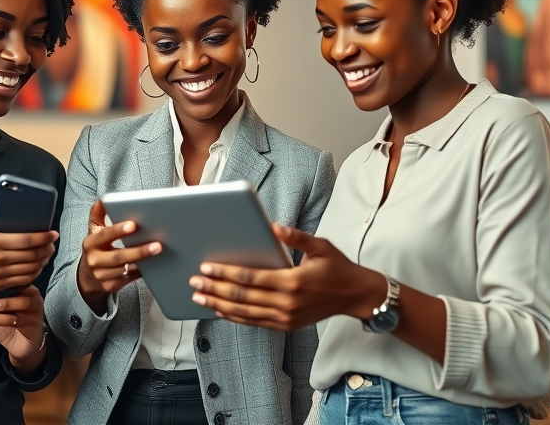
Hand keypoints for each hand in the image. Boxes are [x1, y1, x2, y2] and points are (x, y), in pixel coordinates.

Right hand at [0, 216, 57, 292]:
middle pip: (31, 255)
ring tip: (47, 253)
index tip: (53, 234)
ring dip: (43, 260)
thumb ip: (1, 221)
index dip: (43, 237)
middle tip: (52, 243)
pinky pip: (23, 280)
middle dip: (47, 248)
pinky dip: (34, 272)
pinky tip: (38, 265)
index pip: (26, 240)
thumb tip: (24, 218)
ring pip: (30, 268)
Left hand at [0, 285, 47, 374]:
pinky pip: (17, 320)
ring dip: (5, 305)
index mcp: (25, 288)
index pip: (16, 279)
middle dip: (6, 293)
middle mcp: (33, 296)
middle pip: (23, 289)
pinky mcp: (34, 324)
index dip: (3, 278)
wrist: (20, 345)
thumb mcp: (0, 307)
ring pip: (23, 303)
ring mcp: (36, 310)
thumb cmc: (9, 322)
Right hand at [76, 200, 161, 314]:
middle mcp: (94, 260)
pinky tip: (154, 265)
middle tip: (158, 244)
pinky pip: (129, 279)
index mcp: (90, 243)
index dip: (118, 230)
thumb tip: (103, 199)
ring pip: (125, 269)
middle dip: (139, 251)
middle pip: (118, 256)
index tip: (134, 225)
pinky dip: (141, 272)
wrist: (87, 276)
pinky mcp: (110, 286)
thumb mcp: (94, 230)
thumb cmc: (97, 247)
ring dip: (143, 262)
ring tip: (159, 254)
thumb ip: (98, 214)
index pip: (104, 235)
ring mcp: (101, 275)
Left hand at [189, 224, 384, 331]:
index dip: (225, 272)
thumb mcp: (320, 246)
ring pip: (244, 313)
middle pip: (241, 296)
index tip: (206, 266)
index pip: (250, 277)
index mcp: (293, 281)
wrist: (356, 296)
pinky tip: (219, 310)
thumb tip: (273, 226)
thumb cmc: (337, 267)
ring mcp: (286, 317)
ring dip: (218, 304)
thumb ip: (295, 236)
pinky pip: (254, 322)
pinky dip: (234, 317)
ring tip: (199, 296)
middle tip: (194, 281)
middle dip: (214, 288)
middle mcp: (287, 302)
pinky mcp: (286, 325)